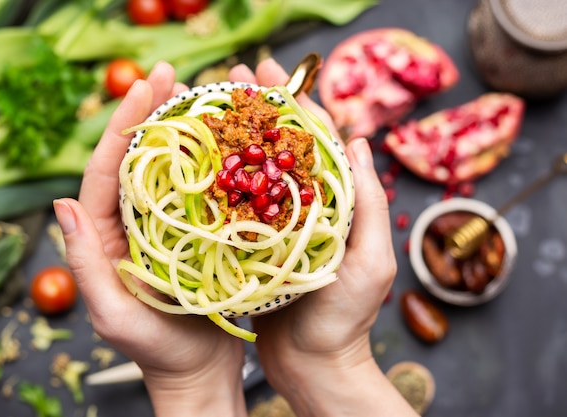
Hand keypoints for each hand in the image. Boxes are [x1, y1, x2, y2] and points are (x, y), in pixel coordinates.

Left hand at [53, 62, 246, 416]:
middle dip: (149, 112)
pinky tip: (223, 138)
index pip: (107, 171)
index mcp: (106, 235)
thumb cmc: (157, 350)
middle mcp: (133, 223)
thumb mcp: (113, 313)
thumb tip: (60, 202)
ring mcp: (165, 225)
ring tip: (195, 91)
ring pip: (168, 167)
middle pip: (137, 158)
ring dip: (180, 128)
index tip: (143, 85)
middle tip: (169, 73)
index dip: (122, 125)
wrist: (200, 373)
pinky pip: (197, 188)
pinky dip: (207, 160)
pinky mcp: (194, 232)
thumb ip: (86, 262)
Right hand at [229, 58, 417, 415]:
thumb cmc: (345, 320)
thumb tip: (359, 142)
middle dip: (263, 109)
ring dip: (240, 136)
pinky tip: (204, 161)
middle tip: (236, 77)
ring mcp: (278, 224)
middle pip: (284, 146)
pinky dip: (225, 179)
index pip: (319, 141)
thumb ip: (368, 205)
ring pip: (258, 170)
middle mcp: (307, 207)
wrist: (314, 366)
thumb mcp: (369, 263)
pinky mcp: (254, 245)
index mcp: (337, 203)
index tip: (270, 74)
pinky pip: (240, 204)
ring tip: (214, 108)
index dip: (297, 103)